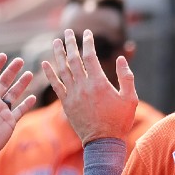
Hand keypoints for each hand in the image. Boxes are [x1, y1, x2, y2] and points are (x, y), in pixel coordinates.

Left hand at [0, 53, 37, 161]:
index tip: (3, 56)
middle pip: (4, 82)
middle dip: (11, 71)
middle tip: (19, 60)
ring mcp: (1, 111)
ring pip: (14, 93)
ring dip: (21, 84)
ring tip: (29, 73)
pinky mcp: (9, 121)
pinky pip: (20, 110)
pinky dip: (26, 104)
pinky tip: (32, 97)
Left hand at [41, 29, 137, 144]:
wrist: (103, 142)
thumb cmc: (119, 121)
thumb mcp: (130, 99)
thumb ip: (126, 77)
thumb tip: (121, 58)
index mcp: (99, 83)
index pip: (90, 56)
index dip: (87, 43)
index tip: (87, 33)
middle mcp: (83, 86)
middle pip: (73, 59)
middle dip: (70, 44)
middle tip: (67, 32)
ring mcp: (73, 95)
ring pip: (62, 69)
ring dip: (58, 54)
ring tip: (56, 41)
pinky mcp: (66, 104)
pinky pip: (55, 85)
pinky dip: (49, 73)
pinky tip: (44, 63)